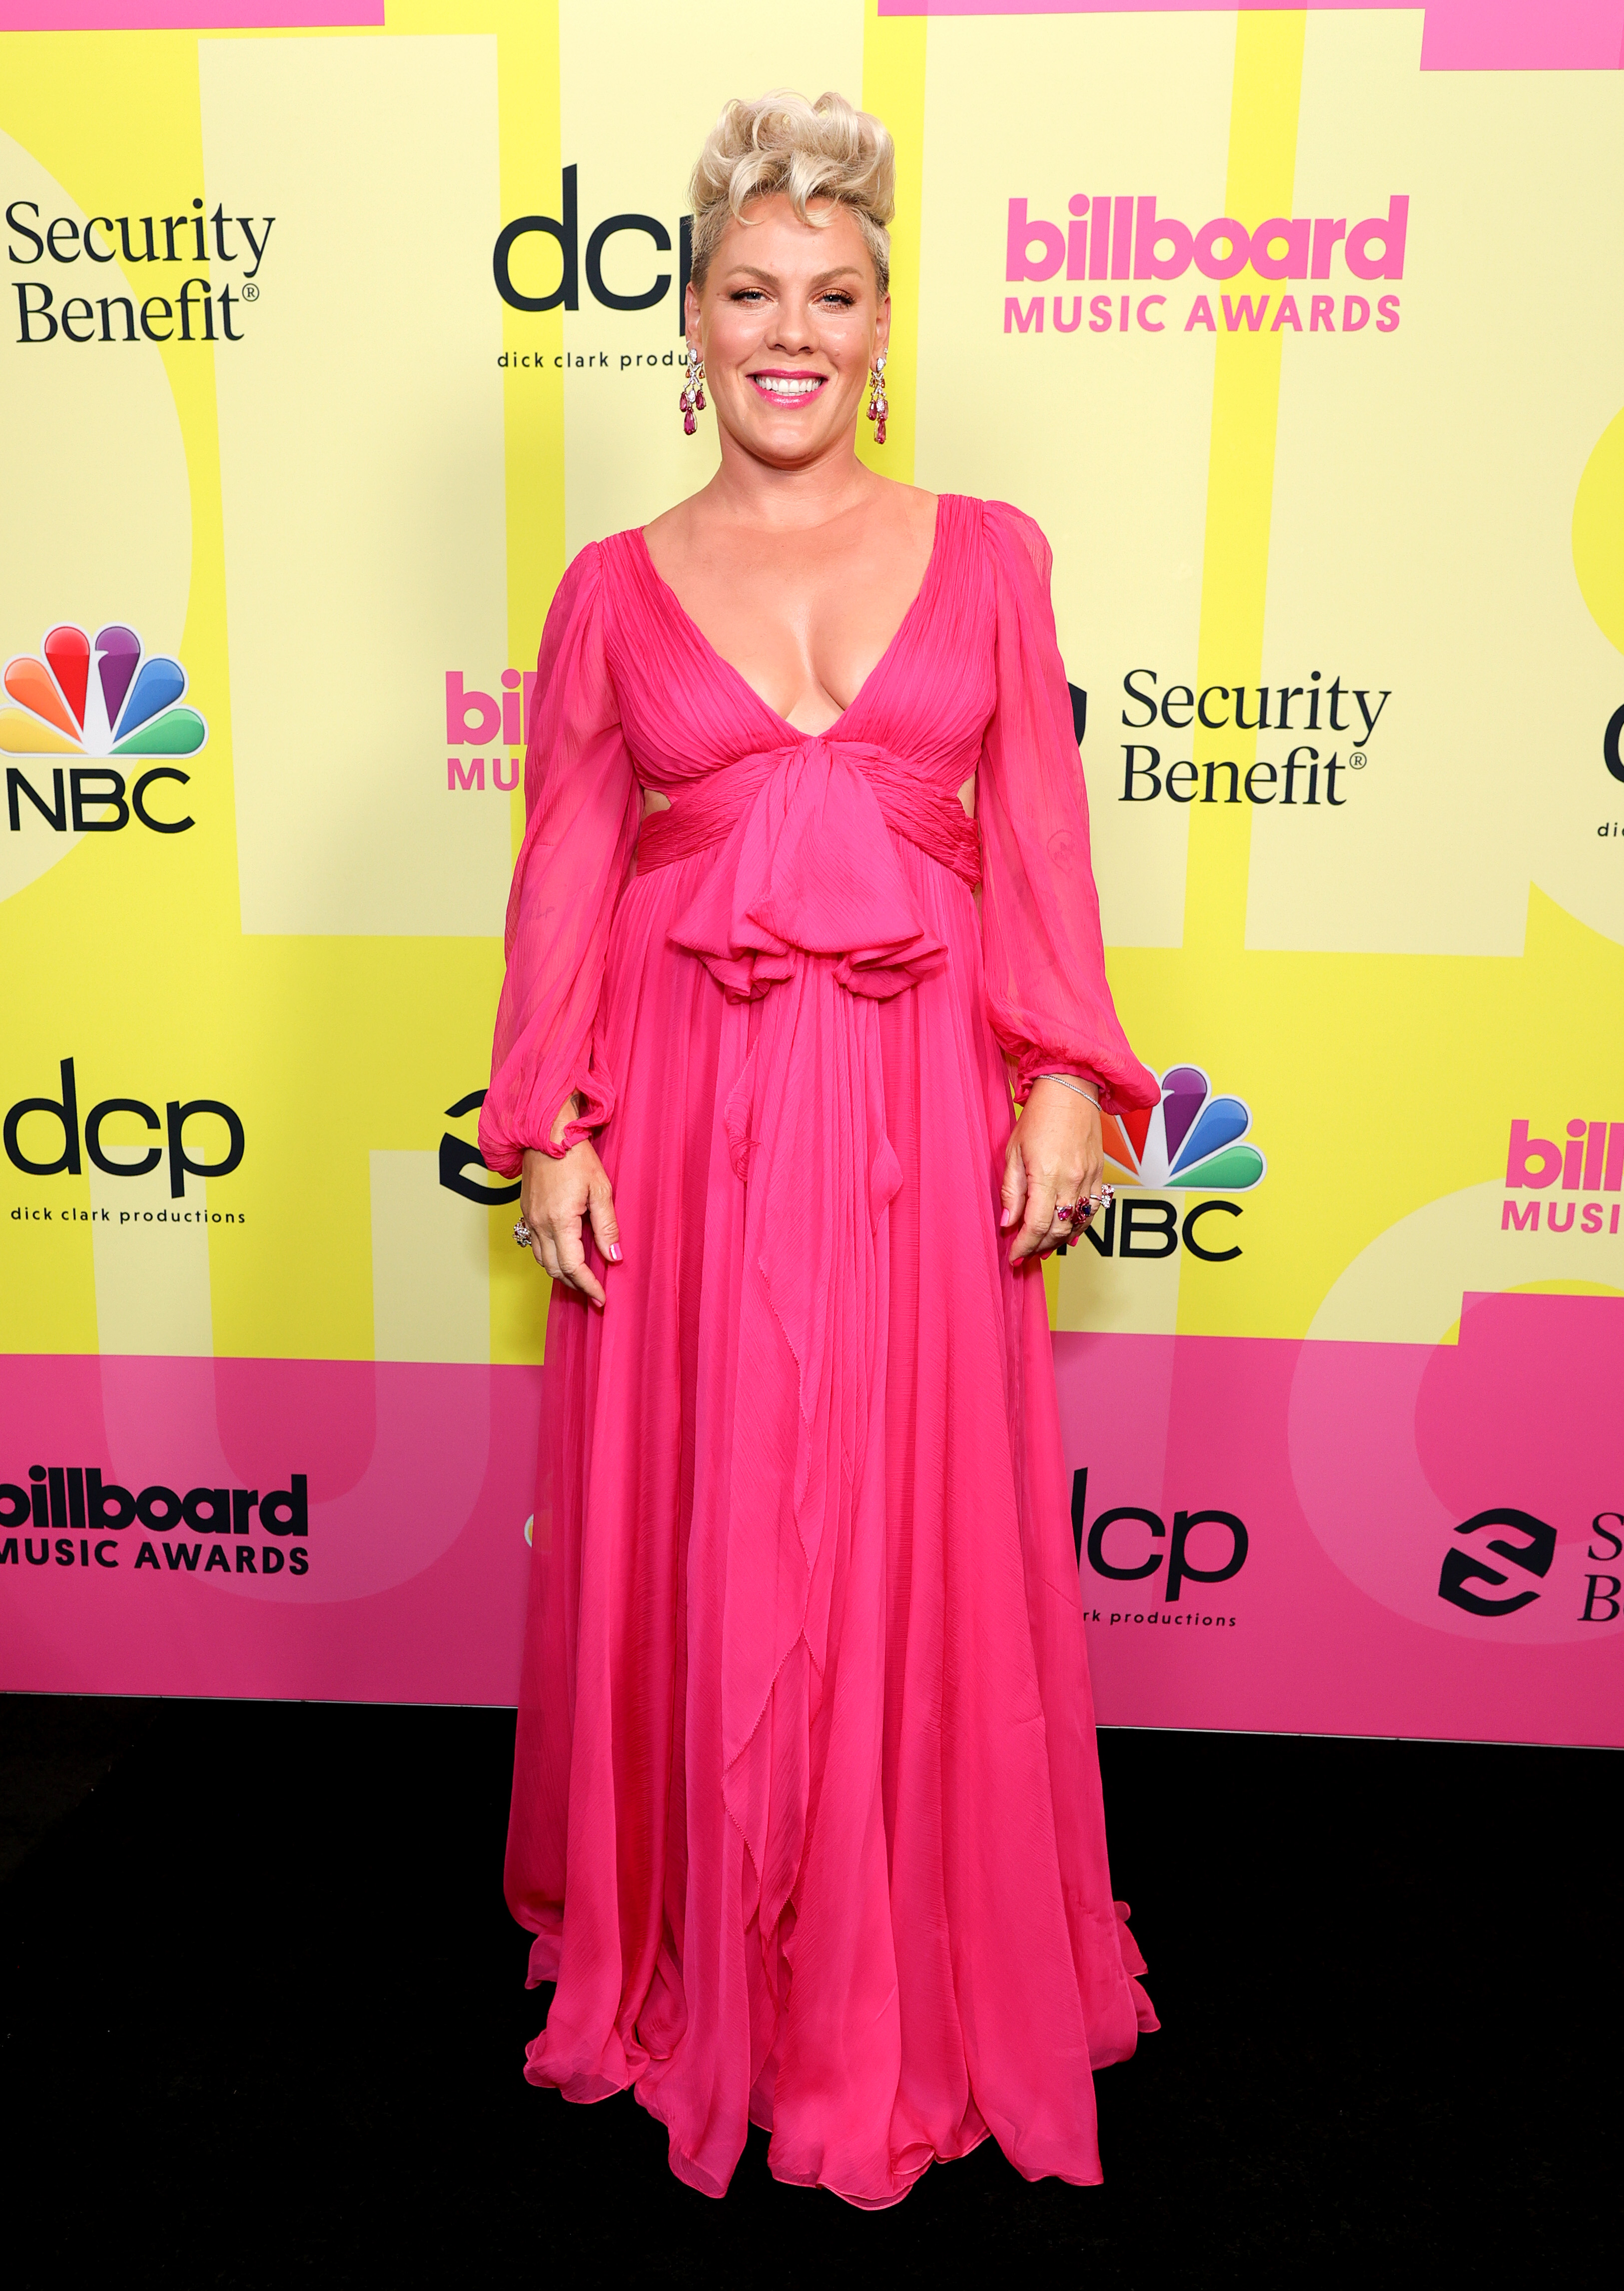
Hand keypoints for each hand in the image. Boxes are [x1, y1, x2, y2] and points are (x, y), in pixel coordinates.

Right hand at [518, 1097, 620, 1307]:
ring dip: (561, 1273)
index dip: (588, 1286)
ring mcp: (530, 1218)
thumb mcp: (600, 1189)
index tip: (601, 1298)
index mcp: (559, 1220)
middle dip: (575, 1285)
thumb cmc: (576, 1156)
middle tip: (594, 1293)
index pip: (572, 1266)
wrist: (547, 1133)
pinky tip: (565, 1255)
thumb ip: (607, 1226)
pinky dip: (550, 1257)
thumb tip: (614, 1257)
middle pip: (554, 1269)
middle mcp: (540, 1223)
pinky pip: (535, 1245)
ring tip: (582, 1279)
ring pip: (542, 1260)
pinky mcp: (526, 1211)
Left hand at [1001, 1077, 1103, 1266]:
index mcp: (1047, 1175)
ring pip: (1077, 1224)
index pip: (1036, 1225)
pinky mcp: (1099, 1173)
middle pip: (1058, 1230)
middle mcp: (1072, 1180)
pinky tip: (1067, 1234)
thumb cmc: (1039, 1116)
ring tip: (1043, 1249)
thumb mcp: (1014, 1152)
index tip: (1014, 1256)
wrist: (1071, 1090)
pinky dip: (1079, 1226)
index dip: (1024, 1245)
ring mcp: (1089, 1178)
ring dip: (1059, 1241)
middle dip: (1040, 1247)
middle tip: (1026, 1255)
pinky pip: (1092, 1210)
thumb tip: (1008, 1223)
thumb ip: (1012, 1191)